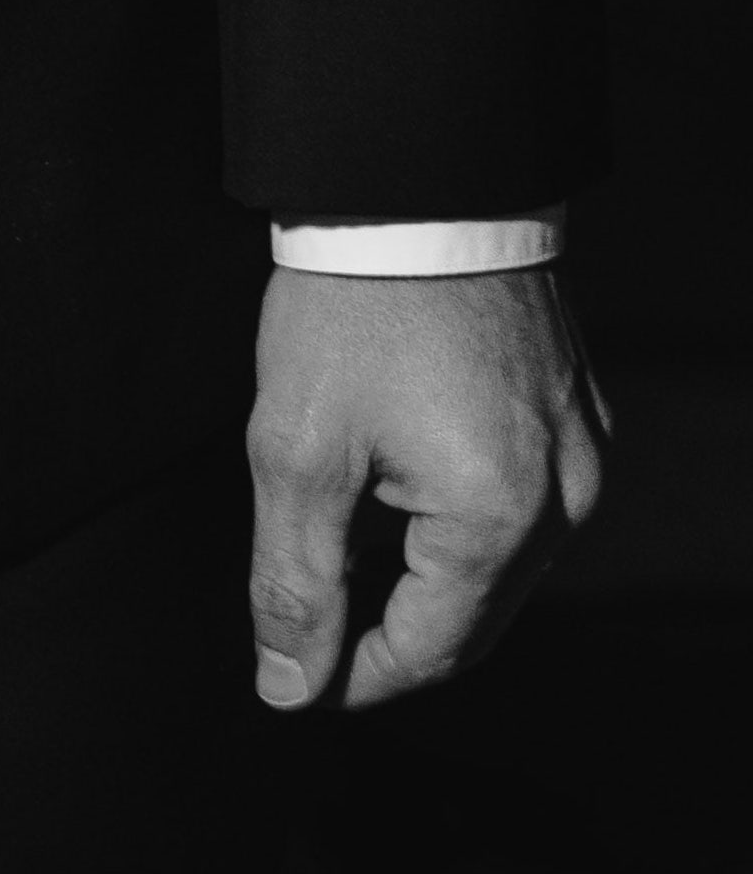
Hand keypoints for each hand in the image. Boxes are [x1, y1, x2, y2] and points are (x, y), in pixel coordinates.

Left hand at [244, 261, 604, 712]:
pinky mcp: (578, 415)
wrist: (412, 186)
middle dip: (392, 630)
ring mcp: (585, 457)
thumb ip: (294, 578)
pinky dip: (459, 516)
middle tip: (310, 623)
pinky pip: (523, 503)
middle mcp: (568, 503)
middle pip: (474, 616)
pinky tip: (394, 482)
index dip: (357, 677)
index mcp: (503, 521)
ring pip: (500, 563)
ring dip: (425, 572)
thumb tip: (288, 687)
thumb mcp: (296, 447)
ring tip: (341, 535)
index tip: (297, 683)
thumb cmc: (351, 305)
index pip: (432, 651)